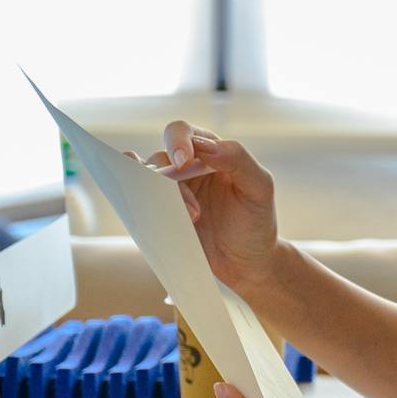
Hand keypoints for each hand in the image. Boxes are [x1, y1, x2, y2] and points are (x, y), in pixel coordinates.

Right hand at [144, 125, 281, 300]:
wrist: (247, 264)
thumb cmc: (257, 222)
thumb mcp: (260, 188)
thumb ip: (238, 158)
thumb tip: (204, 146)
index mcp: (208, 152)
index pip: (181, 132)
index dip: (176, 142)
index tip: (183, 162)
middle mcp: (184, 169)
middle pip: (158, 159)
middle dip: (170, 181)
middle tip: (194, 211)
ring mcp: (168, 194)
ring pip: (143, 182)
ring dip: (160, 200)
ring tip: (191, 222)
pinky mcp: (158, 217)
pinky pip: (136, 206)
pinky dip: (139, 209)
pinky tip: (160, 223)